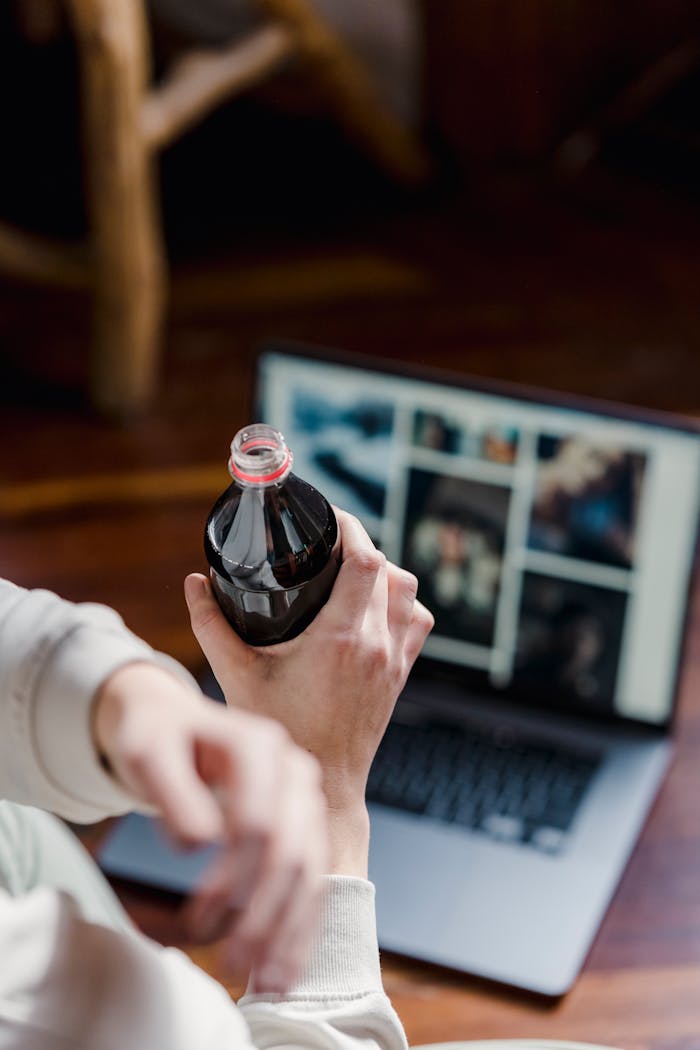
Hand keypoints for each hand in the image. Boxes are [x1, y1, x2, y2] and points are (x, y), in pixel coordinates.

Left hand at [92, 663, 326, 991]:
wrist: (173, 724)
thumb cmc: (156, 739)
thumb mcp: (146, 753)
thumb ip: (172, 791)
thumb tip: (199, 843)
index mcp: (259, 745)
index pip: (258, 823)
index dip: (232, 880)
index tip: (197, 922)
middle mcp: (294, 767)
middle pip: (291, 852)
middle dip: (264, 916)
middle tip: (232, 965)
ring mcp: (306, 796)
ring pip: (312, 870)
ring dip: (290, 930)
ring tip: (266, 980)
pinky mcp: (306, 822)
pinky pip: (314, 878)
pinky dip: (301, 924)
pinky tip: (286, 964)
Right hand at [185, 509, 433, 876]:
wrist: (323, 786)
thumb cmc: (281, 732)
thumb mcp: (236, 676)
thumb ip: (211, 625)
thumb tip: (194, 582)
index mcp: (342, 638)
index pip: (366, 560)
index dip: (351, 529)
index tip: (329, 519)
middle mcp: (377, 645)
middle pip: (390, 569)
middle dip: (363, 546)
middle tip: (332, 543)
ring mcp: (395, 660)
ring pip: (410, 593)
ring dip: (386, 574)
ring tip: (351, 571)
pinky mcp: (402, 674)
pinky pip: (419, 622)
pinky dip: (402, 604)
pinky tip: (374, 607)